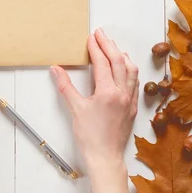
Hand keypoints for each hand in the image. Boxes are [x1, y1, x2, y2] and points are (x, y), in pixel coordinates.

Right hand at [50, 28, 138, 169]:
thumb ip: (65, 86)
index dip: (95, 48)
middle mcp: (122, 93)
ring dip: (122, 56)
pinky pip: (135, 83)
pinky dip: (130, 71)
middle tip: (100, 34)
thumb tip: (56, 69)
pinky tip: (125, 69)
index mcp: (108, 92)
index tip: (90, 37)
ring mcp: (130, 100)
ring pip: (131, 70)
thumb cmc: (90, 137)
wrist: (105, 158)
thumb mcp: (75, 109)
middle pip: (118, 61)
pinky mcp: (133, 107)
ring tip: (114, 47)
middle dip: (109, 45)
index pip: (102, 63)